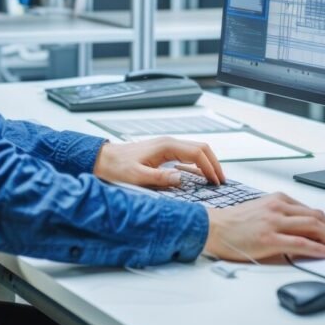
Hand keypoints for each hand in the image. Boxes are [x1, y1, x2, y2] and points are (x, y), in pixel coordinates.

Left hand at [93, 136, 225, 187]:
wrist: (103, 160)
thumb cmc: (117, 167)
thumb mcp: (137, 177)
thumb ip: (160, 178)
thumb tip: (181, 178)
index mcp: (166, 147)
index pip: (197, 154)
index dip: (210, 167)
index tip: (217, 181)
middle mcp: (169, 143)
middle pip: (201, 148)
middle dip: (214, 163)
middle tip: (221, 180)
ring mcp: (167, 146)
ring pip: (196, 150)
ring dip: (207, 163)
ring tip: (214, 179)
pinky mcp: (163, 152)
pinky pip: (187, 155)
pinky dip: (197, 164)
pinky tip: (198, 175)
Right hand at [203, 193, 324, 260]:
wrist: (212, 227)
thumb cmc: (234, 223)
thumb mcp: (261, 211)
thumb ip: (281, 216)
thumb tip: (304, 231)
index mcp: (277, 199)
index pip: (311, 210)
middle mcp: (278, 207)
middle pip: (316, 216)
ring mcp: (274, 222)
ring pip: (313, 226)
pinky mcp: (268, 238)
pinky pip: (300, 242)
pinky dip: (317, 248)